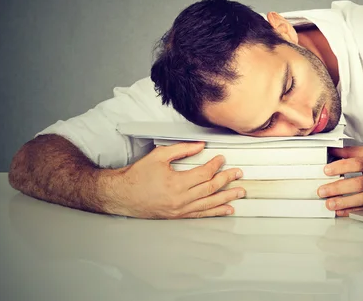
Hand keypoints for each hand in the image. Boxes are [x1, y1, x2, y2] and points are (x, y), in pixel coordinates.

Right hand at [107, 142, 245, 218]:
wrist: (122, 195)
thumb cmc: (138, 175)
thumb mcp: (159, 156)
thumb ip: (182, 149)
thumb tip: (200, 146)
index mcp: (176, 183)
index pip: (204, 173)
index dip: (216, 165)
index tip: (222, 159)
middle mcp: (180, 199)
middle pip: (210, 188)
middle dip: (227, 180)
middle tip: (238, 174)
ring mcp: (180, 209)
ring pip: (209, 204)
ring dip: (227, 198)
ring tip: (240, 192)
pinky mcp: (178, 216)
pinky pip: (201, 214)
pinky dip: (216, 212)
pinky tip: (227, 209)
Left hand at [317, 146, 362, 216]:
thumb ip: (352, 152)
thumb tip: (332, 151)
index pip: (357, 163)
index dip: (341, 167)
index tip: (326, 170)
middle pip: (358, 183)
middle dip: (338, 188)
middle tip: (322, 190)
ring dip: (344, 203)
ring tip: (329, 203)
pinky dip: (353, 212)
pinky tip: (341, 212)